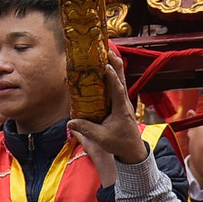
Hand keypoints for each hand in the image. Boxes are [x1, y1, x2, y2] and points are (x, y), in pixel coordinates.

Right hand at [66, 49, 150, 164]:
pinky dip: (115, 76)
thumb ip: (86, 129)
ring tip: (108, 54)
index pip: (117, 89)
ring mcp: (124, 102)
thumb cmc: (119, 143)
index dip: (112, 77)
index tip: (106, 65)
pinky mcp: (122, 104)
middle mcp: (124, 102)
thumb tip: (70, 121)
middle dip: (116, 64)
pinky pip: (119, 86)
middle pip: (122, 79)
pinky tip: (108, 70)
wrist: (133, 150)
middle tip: (108, 51)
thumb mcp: (102, 137)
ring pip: (122, 81)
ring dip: (116, 67)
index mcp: (121, 108)